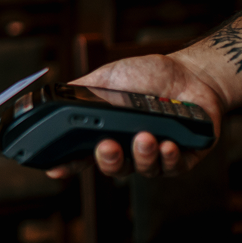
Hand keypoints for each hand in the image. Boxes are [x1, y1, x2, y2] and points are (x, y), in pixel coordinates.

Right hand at [45, 52, 223, 178]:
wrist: (190, 73)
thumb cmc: (149, 75)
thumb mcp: (108, 77)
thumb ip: (82, 89)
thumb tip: (52, 96)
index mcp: (108, 132)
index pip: (83, 154)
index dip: (68, 164)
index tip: (56, 169)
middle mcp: (129, 148)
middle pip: (112, 167)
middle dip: (108, 160)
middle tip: (108, 145)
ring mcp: (155, 155)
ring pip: (143, 169)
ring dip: (142, 155)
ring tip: (145, 136)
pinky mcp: (182, 159)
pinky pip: (172, 168)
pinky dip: (169, 158)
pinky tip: (168, 144)